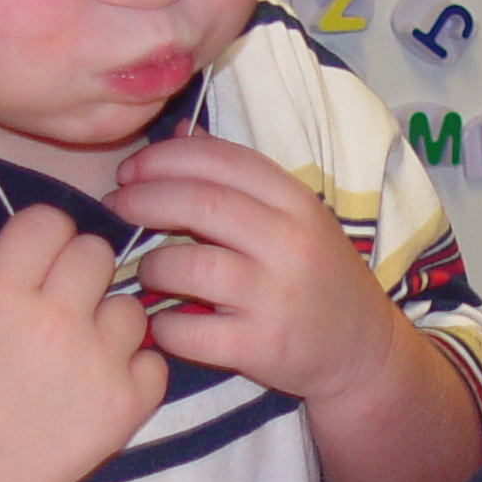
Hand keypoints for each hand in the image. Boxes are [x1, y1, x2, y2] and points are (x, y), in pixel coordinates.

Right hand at [0, 200, 165, 481]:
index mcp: (2, 295)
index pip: (49, 221)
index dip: (42, 236)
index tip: (33, 262)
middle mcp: (57, 321)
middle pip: (97, 252)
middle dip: (78, 270)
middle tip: (56, 306)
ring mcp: (100, 364)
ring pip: (130, 305)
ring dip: (107, 320)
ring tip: (74, 352)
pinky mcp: (129, 403)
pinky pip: (153, 359)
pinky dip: (133, 369)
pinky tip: (96, 385)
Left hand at [104, 135, 400, 405]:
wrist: (363, 350)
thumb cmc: (317, 276)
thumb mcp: (293, 217)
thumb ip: (237, 176)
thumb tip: (179, 131)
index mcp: (296, 203)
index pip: (222, 160)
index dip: (165, 158)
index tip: (131, 170)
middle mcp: (290, 243)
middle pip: (201, 204)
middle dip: (145, 200)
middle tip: (118, 207)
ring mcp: (276, 296)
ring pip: (191, 267)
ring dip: (153, 266)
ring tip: (147, 272)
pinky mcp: (262, 347)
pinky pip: (191, 331)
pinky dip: (164, 326)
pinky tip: (161, 322)